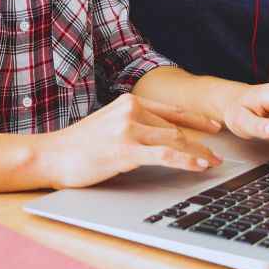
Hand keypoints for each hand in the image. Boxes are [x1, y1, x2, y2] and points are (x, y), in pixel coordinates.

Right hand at [38, 93, 222, 188]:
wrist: (51, 154)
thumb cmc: (78, 145)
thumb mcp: (109, 125)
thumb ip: (133, 125)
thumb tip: (160, 137)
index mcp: (129, 101)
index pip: (171, 110)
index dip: (195, 119)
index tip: (213, 126)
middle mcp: (131, 109)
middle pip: (175, 128)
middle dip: (199, 143)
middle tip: (217, 155)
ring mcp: (128, 128)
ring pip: (174, 140)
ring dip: (197, 153)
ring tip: (212, 163)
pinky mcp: (126, 149)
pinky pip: (165, 155)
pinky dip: (186, 161)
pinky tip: (199, 166)